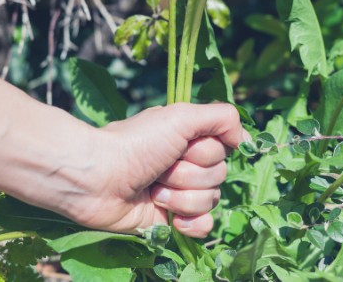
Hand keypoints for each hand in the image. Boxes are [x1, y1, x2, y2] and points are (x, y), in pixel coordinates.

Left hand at [69, 103, 245, 237]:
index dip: (205, 152)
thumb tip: (245, 139)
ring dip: (181, 196)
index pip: (223, 150)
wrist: (97, 178)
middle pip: (218, 176)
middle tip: (160, 169)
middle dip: (188, 174)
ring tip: (153, 190)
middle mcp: (186, 165)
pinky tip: (171, 218)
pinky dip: (190, 223)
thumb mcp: (180, 116)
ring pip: (210, 201)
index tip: (182, 146)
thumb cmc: (136, 143)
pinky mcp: (170, 220)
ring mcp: (179, 194)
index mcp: (189, 139)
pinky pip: (204, 226)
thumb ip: (221, 118)